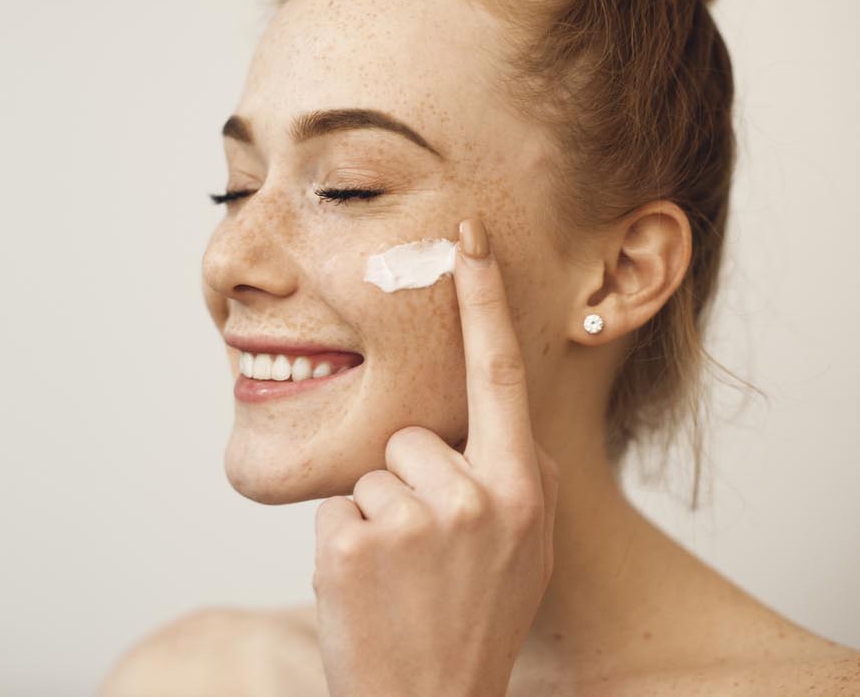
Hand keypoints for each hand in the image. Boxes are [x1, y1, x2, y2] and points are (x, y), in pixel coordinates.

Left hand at [312, 216, 560, 696]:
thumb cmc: (474, 623)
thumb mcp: (523, 550)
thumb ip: (511, 479)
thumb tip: (495, 424)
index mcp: (523, 488)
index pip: (500, 375)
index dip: (483, 300)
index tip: (466, 237)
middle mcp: (479, 495)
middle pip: (409, 436)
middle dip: (406, 485)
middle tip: (427, 560)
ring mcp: (416, 520)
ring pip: (368, 474)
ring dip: (375, 521)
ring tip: (402, 581)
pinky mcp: (357, 544)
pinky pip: (336, 512)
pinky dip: (343, 550)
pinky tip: (372, 593)